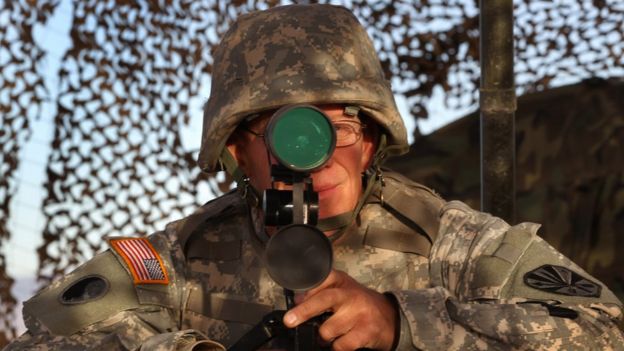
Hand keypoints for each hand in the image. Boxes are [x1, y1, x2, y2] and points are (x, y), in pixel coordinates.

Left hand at [283, 270, 397, 350]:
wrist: (390, 317)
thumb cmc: (360, 304)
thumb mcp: (343, 291)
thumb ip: (321, 292)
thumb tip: (298, 300)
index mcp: (342, 282)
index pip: (322, 280)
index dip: (308, 291)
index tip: (296, 300)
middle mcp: (351, 294)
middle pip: (324, 300)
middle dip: (304, 311)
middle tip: (290, 320)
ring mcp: (360, 313)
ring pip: (327, 329)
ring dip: (324, 337)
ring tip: (331, 334)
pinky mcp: (366, 332)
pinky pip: (340, 345)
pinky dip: (337, 347)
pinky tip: (341, 342)